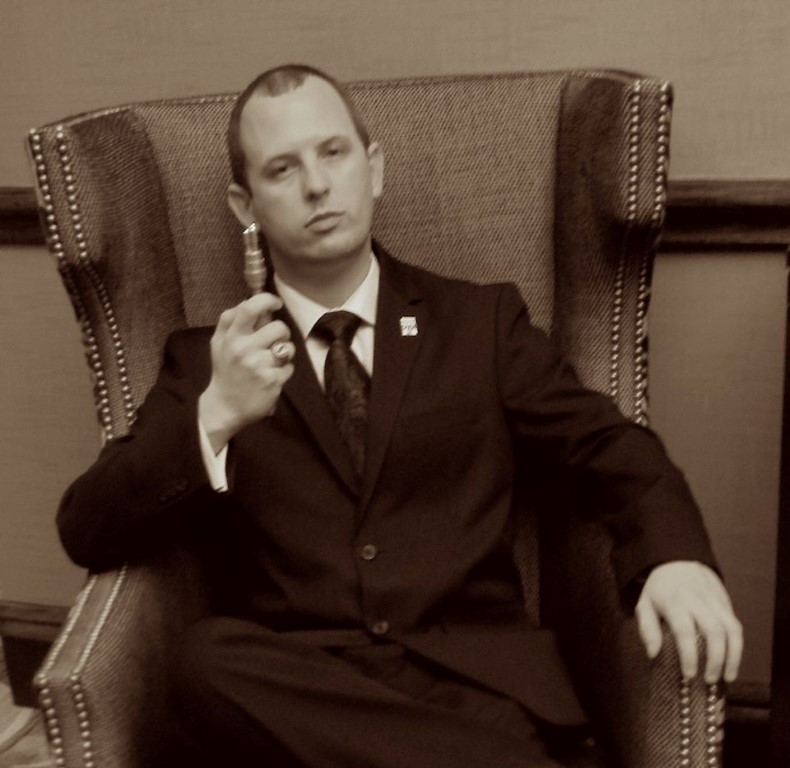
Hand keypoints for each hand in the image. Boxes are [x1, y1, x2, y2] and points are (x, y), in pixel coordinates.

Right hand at [199, 293, 294, 451]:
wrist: (224, 407)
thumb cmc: (225, 371)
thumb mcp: (219, 343)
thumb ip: (231, 321)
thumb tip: (251, 301)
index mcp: (231, 337)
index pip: (249, 308)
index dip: (268, 300)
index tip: (276, 304)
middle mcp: (243, 349)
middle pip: (278, 327)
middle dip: (282, 333)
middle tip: (275, 341)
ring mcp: (258, 365)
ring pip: (288, 347)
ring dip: (285, 353)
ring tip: (273, 360)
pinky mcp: (272, 381)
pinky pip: (289, 367)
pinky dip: (284, 371)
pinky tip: (272, 376)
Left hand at [635, 560, 741, 682]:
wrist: (677, 560)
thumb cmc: (659, 588)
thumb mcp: (644, 604)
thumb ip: (647, 629)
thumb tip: (654, 654)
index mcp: (674, 601)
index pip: (685, 631)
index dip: (688, 655)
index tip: (688, 675)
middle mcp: (697, 600)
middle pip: (714, 631)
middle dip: (715, 660)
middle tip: (708, 680)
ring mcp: (715, 600)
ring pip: (731, 629)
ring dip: (732, 657)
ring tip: (726, 677)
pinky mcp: (726, 602)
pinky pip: (736, 626)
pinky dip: (738, 647)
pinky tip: (732, 663)